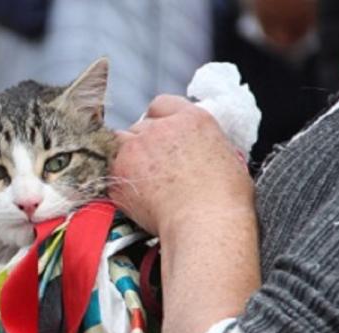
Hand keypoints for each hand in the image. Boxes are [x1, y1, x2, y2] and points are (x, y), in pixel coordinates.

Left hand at [111, 95, 254, 236]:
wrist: (205, 221)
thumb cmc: (224, 199)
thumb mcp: (226, 157)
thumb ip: (203, 145)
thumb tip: (198, 152)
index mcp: (192, 119)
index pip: (162, 106)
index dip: (159, 122)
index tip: (160, 137)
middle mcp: (161, 128)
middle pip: (140, 126)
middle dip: (144, 144)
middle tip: (153, 168)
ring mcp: (137, 147)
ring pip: (120, 143)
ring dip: (128, 158)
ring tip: (143, 181)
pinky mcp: (120, 170)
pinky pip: (112, 169)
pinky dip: (120, 180)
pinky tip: (136, 195)